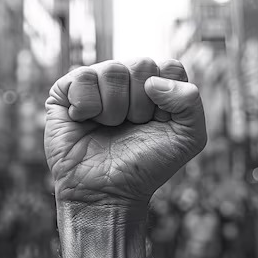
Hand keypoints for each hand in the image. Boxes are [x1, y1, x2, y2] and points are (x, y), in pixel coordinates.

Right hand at [45, 58, 206, 205]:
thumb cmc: (145, 166)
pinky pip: (83, 76)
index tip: (158, 123)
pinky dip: (87, 106)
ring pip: (113, 70)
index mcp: (156, 87)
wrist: (106, 193)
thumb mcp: (188, 138)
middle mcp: (127, 81)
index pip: (170, 67)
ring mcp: (97, 83)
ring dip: (114, 109)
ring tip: (108, 128)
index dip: (167, 99)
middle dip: (140, 105)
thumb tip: (153, 81)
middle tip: (131, 128)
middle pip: (143, 65)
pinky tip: (84, 121)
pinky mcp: (67, 90)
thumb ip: (190, 101)